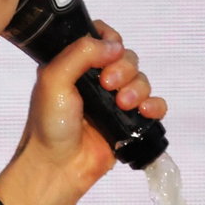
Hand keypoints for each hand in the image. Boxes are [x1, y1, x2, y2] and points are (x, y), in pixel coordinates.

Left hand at [0, 20, 167, 204]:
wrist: (57, 167)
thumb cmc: (49, 124)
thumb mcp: (53, 78)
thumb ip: (81, 53)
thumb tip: (114, 46)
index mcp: (75, 65)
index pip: (101, 38)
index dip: (109, 40)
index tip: (106, 52)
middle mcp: (96, 80)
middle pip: (126, 57)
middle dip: (124, 68)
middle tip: (108, 85)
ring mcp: (113, 101)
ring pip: (141, 79)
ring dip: (137, 88)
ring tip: (123, 104)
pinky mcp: (128, 123)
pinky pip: (154, 105)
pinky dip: (154, 105)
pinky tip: (144, 112)